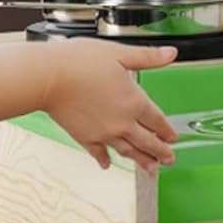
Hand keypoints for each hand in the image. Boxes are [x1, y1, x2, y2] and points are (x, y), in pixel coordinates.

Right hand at [42, 39, 181, 175]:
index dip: (167, 131)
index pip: (158, 121)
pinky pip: (99, 153)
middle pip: (148, 142)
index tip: (173, 138)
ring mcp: (104, 133)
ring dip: (141, 161)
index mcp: (134, 102)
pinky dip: (104, 159)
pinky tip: (107, 164)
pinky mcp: (85, 138)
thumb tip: (171, 54)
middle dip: (161, 152)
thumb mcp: (119, 53)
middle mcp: (122, 123)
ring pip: (128, 151)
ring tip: (151, 169)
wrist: (49, 77)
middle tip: (169, 160)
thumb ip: (148, 57)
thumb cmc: (79, 62)